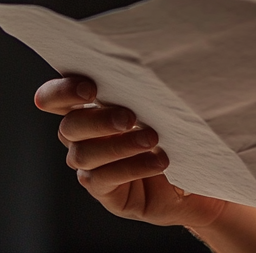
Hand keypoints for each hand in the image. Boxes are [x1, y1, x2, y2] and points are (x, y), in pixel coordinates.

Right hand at [34, 75, 225, 229]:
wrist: (198, 171)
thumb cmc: (180, 124)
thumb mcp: (164, 100)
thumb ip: (147, 86)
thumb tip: (154, 63)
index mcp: (92, 106)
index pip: (57, 97)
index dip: (61, 92)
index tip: (89, 89)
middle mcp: (85, 136)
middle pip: (68, 127)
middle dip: (97, 120)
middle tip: (130, 117)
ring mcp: (93, 165)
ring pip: (84, 155)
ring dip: (119, 145)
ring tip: (153, 138)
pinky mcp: (107, 191)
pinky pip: (105, 180)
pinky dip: (132, 167)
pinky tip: (159, 161)